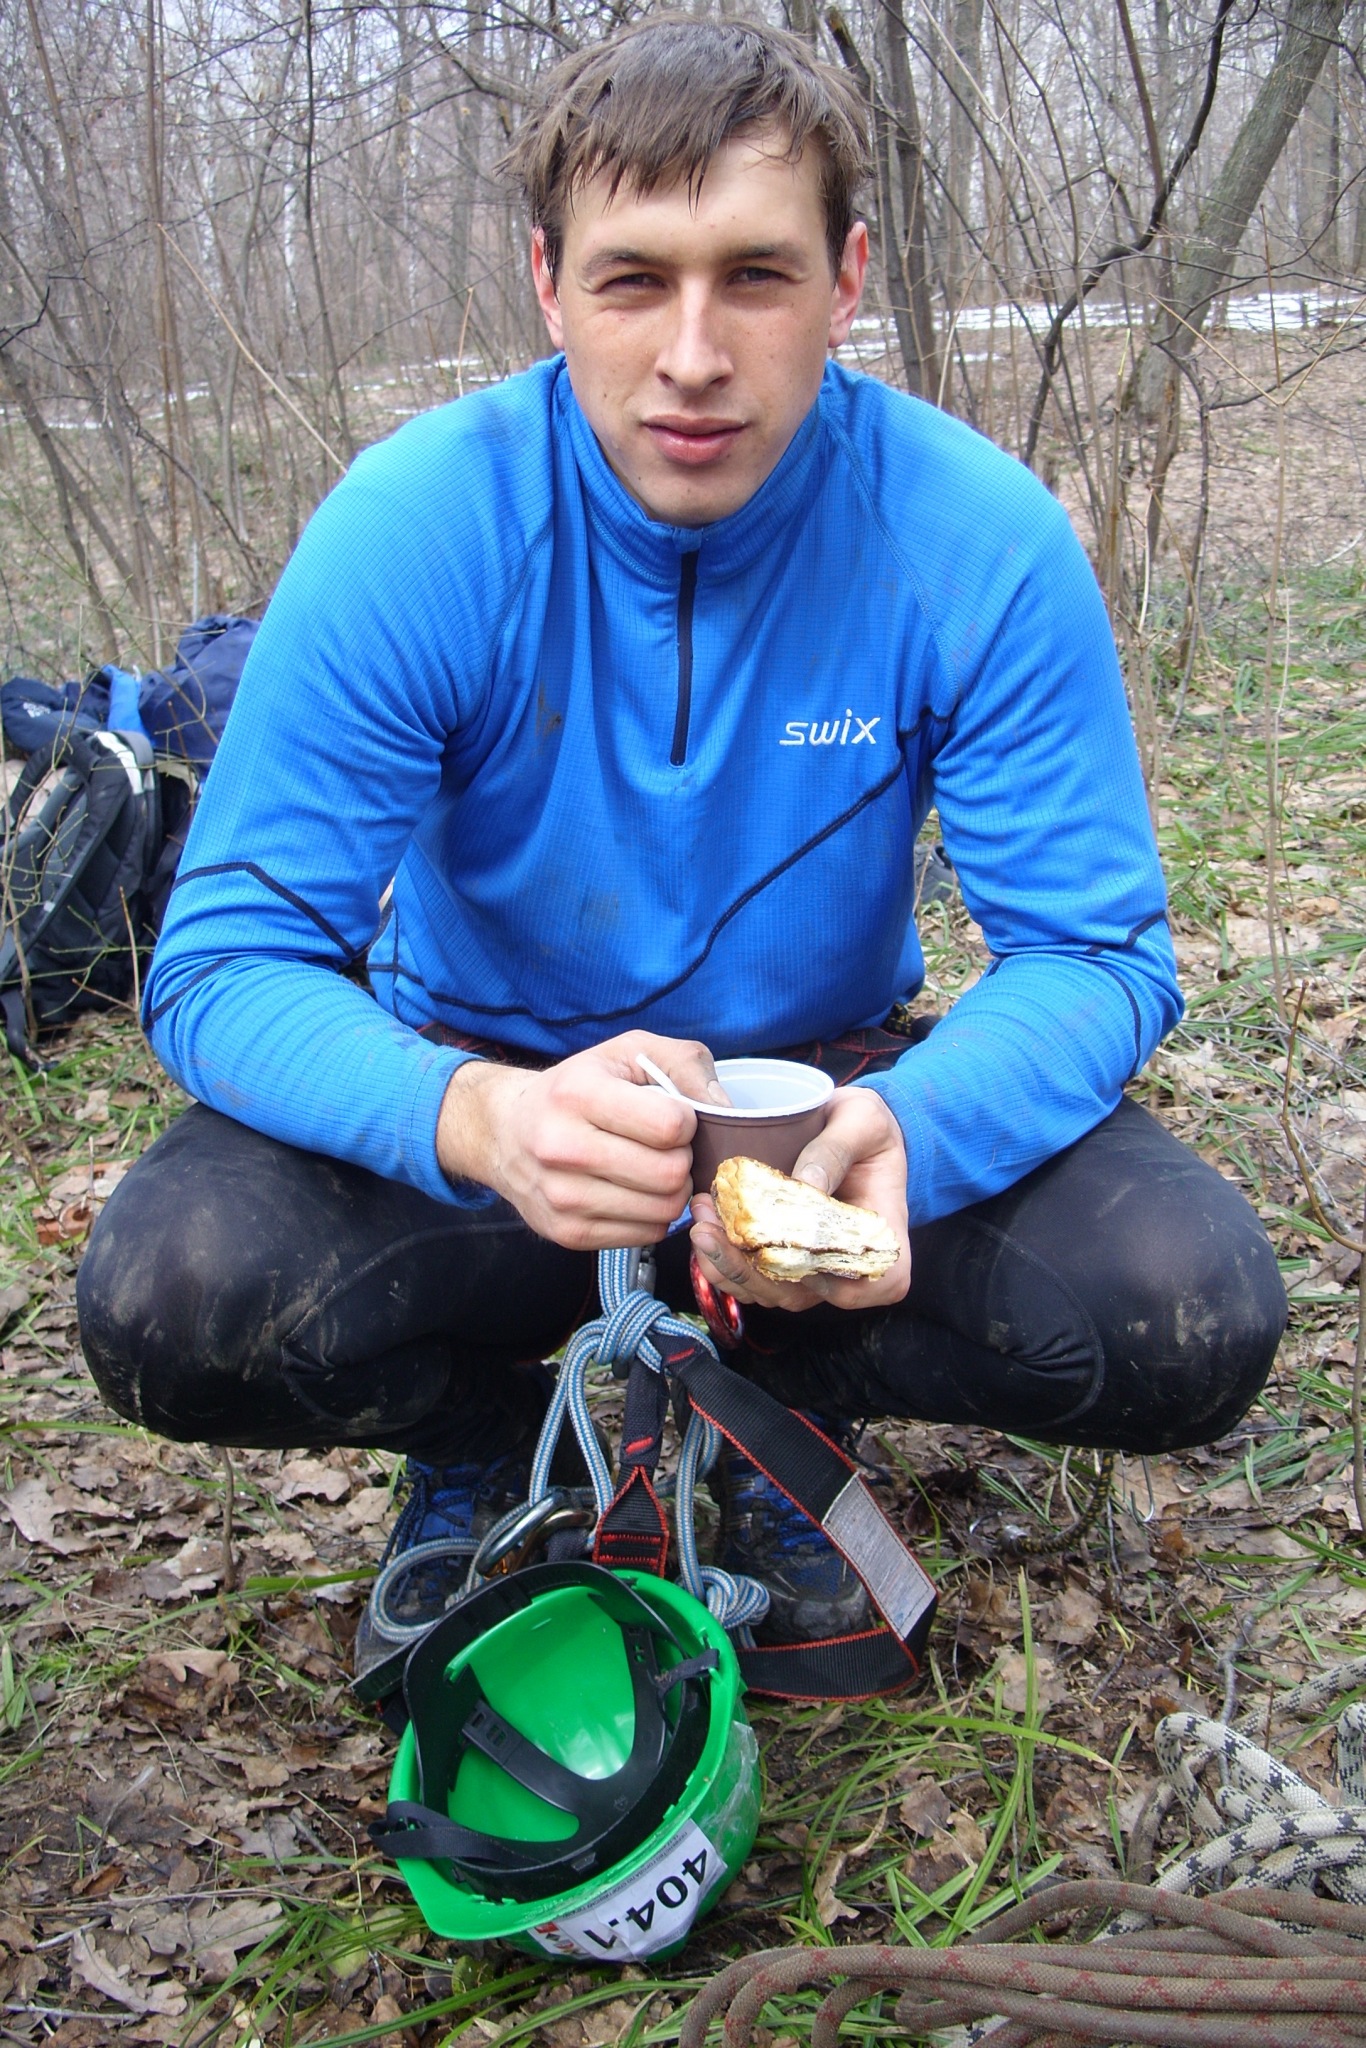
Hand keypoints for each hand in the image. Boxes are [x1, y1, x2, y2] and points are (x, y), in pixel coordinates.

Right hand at [436, 1030, 726, 1249]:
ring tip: (650, 1169)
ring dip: (671, 1191)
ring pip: (663, 1211)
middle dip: (682, 1160)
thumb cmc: (578, 1087)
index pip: (672, 1126)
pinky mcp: (567, 1233)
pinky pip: (646, 1235)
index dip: (684, 1121)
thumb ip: (686, 1066)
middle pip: (671, 1175)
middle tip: (665, 1148)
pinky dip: (652, 1215)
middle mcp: (562, 1148)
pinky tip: (633, 1191)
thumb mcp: (628, 1053)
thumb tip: (726, 1112)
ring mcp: (562, 1197)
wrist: (505, 1130)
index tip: (669, 1115)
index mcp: (578, 1094)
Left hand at [689, 1087, 910, 1310]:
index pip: (880, 1283)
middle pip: (804, 1295)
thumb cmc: (864, 1126)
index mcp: (883, 1237)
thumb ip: (837, 1148)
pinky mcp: (779, 1258)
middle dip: (749, 1272)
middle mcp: (846, 1264)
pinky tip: (703, 1219)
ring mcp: (810, 1267)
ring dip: (727, 1264)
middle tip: (710, 1231)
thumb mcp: (863, 1121)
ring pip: (769, 1291)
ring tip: (700, 1220)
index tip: (796, 1254)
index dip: (839, 1284)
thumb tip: (805, 1184)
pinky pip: (749, 1275)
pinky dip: (722, 1256)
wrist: (845, 1128)